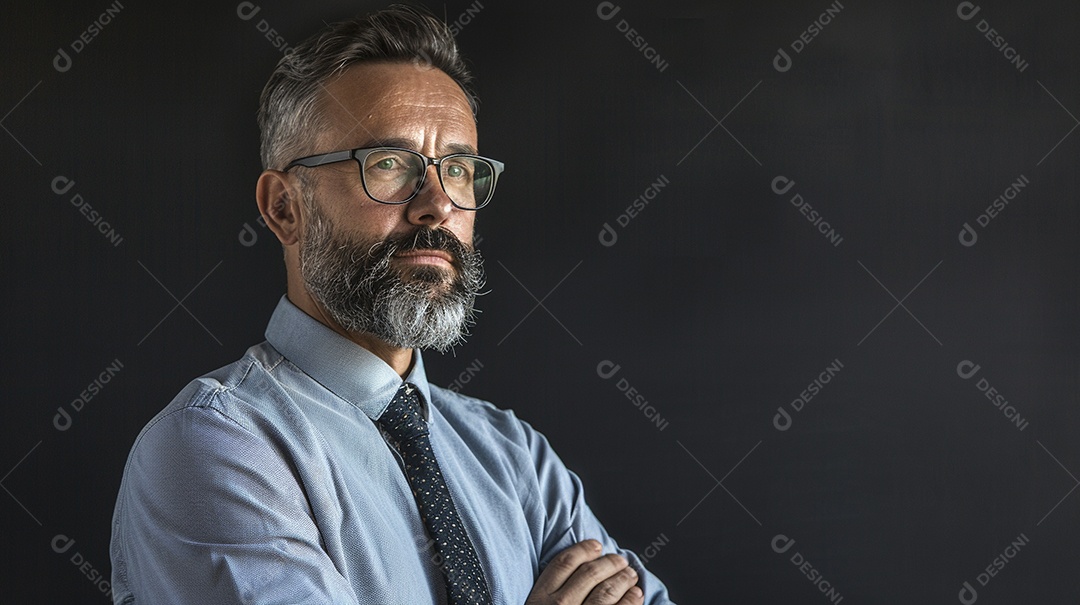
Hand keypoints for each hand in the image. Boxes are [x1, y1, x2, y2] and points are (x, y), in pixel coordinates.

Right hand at [525, 539, 643, 604]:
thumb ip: (548, 592)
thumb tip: (577, 568)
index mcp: (539, 598)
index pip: (563, 563)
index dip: (583, 550)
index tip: (596, 545)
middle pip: (589, 574)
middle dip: (609, 563)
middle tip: (620, 560)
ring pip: (606, 591)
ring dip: (622, 579)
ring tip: (631, 575)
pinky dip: (630, 600)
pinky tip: (636, 594)